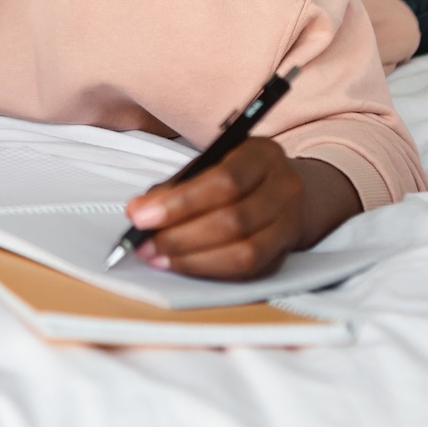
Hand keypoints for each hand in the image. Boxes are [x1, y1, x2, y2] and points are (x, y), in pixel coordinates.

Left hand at [125, 139, 353, 280]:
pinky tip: (182, 266)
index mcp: (262, 155)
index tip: (142, 217)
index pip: (225, 181)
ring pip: (244, 252)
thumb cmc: (238, 176)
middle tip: (144, 244)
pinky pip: (248, 271)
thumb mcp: (209, 166)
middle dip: (180, 236)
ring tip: (157, 258)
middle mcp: (284, 188)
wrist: (286, 191)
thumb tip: (138, 211)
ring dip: (192, 259)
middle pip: (233, 220)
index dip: (181, 203)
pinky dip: (209, 271)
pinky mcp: (283, 254)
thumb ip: (174, 187)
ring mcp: (289, 224)